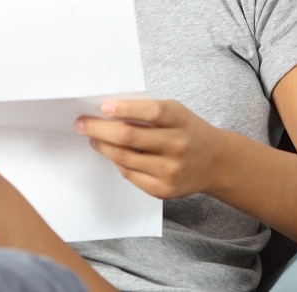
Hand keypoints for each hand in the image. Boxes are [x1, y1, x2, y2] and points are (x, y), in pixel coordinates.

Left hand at [75, 99, 224, 199]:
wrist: (215, 162)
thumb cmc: (187, 131)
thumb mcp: (176, 113)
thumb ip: (147, 111)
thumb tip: (106, 111)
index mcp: (181, 120)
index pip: (152, 111)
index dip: (125, 108)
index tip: (103, 107)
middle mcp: (178, 145)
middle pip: (130, 137)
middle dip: (99, 129)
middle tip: (82, 123)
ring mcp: (171, 170)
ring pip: (124, 157)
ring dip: (102, 146)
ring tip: (92, 138)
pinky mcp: (164, 190)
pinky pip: (130, 174)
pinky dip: (117, 162)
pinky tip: (111, 154)